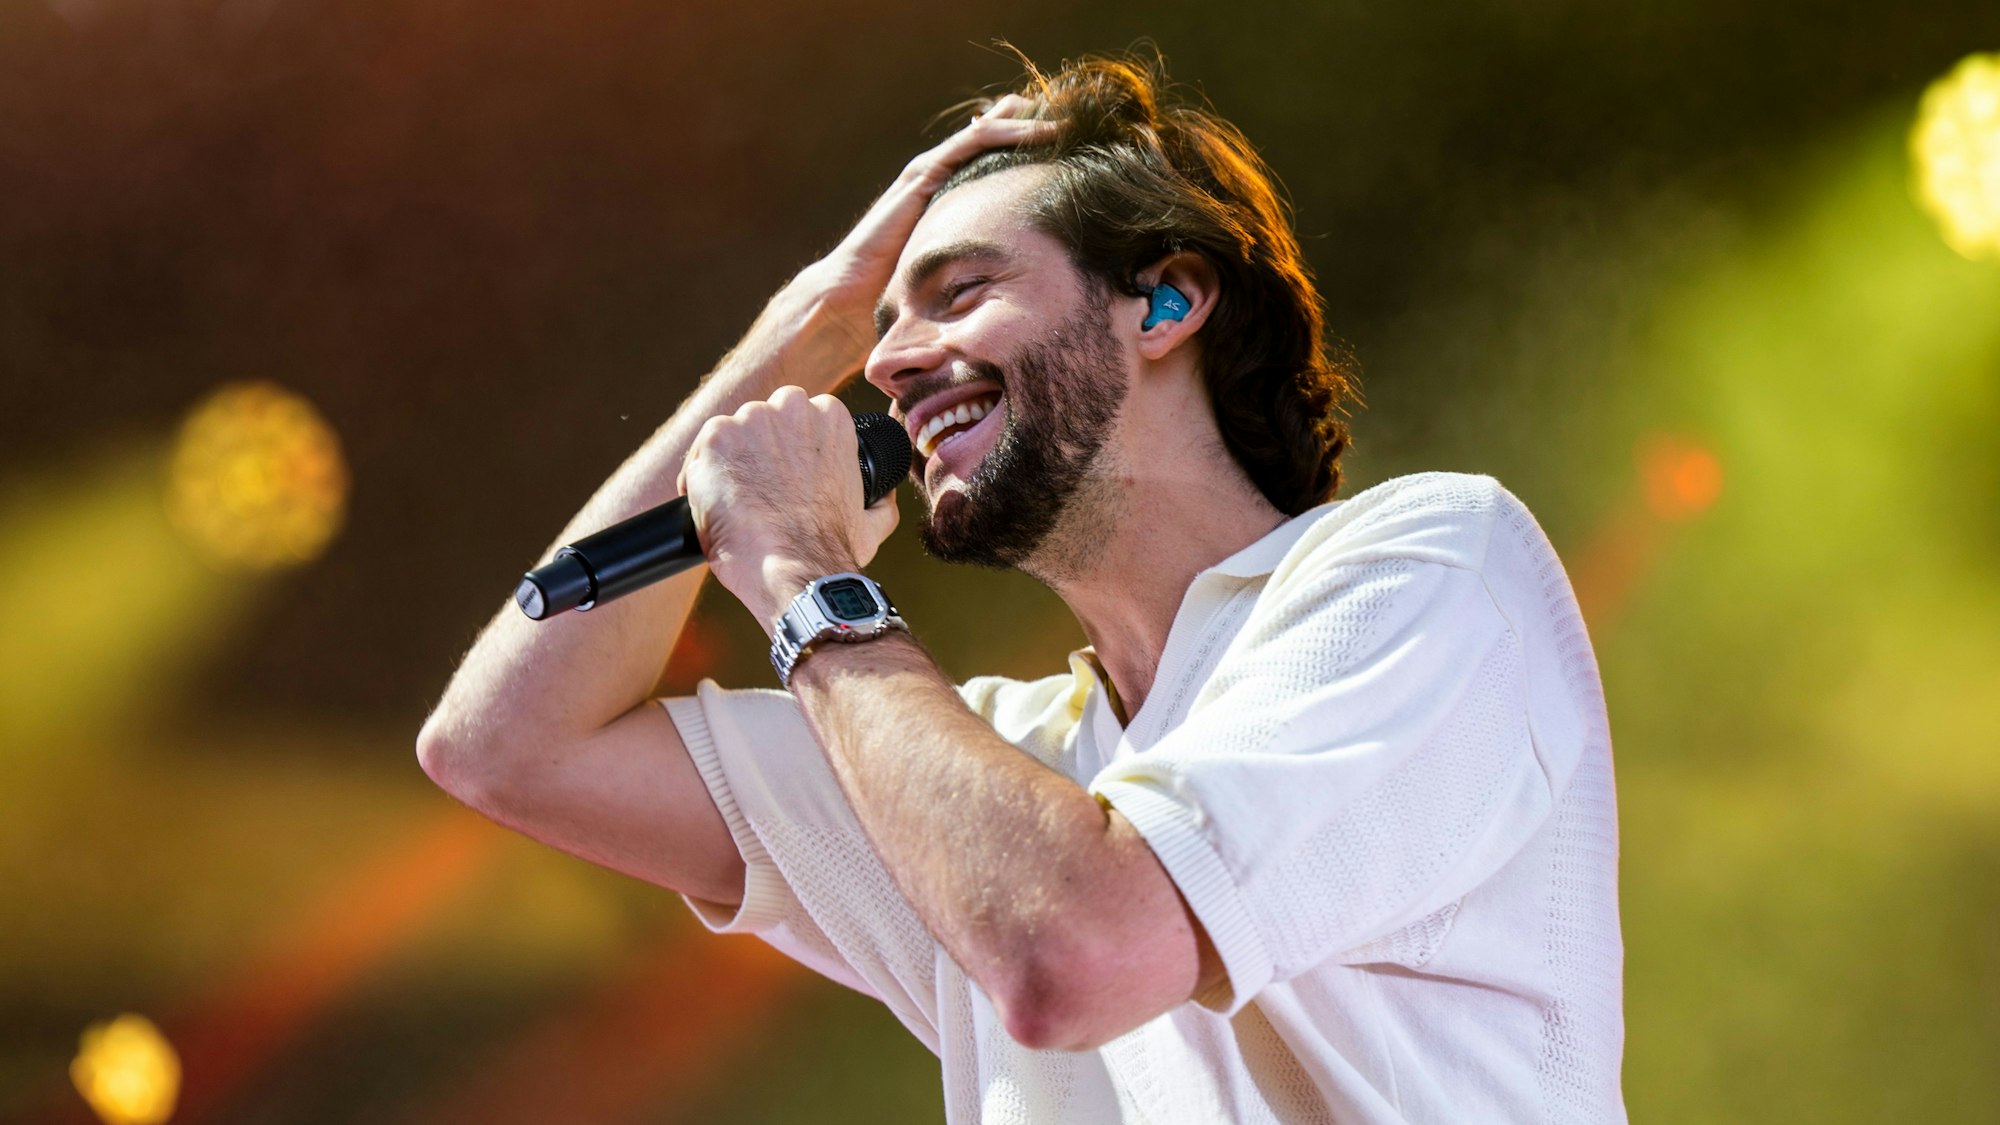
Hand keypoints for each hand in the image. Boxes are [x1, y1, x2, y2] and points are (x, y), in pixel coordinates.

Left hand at [676, 386, 901, 626]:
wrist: (794, 570)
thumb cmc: (831, 551)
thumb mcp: (872, 522)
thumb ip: (880, 500)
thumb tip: (883, 496)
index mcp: (832, 417)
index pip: (798, 418)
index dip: (786, 450)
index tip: (782, 479)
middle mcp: (792, 407)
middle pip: (762, 419)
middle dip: (757, 450)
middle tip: (758, 492)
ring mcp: (752, 420)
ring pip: (730, 435)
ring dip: (728, 465)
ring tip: (736, 506)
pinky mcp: (717, 438)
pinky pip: (699, 453)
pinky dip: (699, 479)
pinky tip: (713, 509)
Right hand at [802, 95, 1057, 362]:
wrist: (852, 298)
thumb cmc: (899, 296)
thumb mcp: (952, 274)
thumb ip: (976, 267)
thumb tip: (1014, 294)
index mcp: (948, 197)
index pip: (994, 159)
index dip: (1029, 146)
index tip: (1071, 146)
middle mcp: (939, 176)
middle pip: (993, 136)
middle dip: (1032, 125)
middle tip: (1074, 119)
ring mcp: (928, 172)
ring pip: (986, 132)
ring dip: (1026, 122)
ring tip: (1065, 116)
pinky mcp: (922, 175)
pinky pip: (970, 143)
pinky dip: (1004, 130)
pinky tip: (1034, 126)